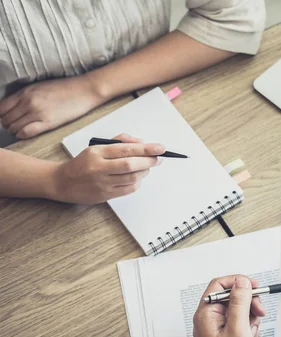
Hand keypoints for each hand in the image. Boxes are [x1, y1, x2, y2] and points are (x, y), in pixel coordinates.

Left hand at [0, 75, 105, 138]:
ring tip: (22, 129)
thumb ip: (24, 95)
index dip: (1, 115)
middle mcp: (28, 102)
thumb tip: (12, 106)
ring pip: (13, 127)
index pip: (1, 108)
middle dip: (7, 124)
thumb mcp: (40, 86)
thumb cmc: (65, 88)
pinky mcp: (48, 122)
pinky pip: (26, 132)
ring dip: (15, 130)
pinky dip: (22, 134)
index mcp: (25, 92)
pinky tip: (26, 133)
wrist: (84, 90)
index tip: (5, 118)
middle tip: (14, 125)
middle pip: (5, 119)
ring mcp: (37, 112)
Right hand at [50, 134, 164, 204]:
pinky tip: (138, 178)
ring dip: (144, 172)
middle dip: (149, 161)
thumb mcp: (97, 146)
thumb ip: (120, 142)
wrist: (63, 182)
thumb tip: (142, 143)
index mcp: (97, 152)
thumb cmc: (84, 163)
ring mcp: (101, 183)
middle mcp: (98, 167)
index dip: (146, 149)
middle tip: (158, 159)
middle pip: (130, 164)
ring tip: (147, 167)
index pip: (126, 149)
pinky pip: (128, 189)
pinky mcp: (104, 195)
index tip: (160, 148)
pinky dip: (137, 183)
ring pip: (132, 178)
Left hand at [194, 275, 265, 336]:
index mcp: (207, 313)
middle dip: (249, 303)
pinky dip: (249, 328)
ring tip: (250, 333)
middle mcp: (211, 318)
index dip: (238, 282)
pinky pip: (242, 322)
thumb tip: (242, 282)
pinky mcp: (227, 334)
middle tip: (258, 311)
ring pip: (240, 309)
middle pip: (233, 296)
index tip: (253, 286)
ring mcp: (219, 327)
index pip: (220, 285)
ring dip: (250, 319)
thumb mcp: (237, 331)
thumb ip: (239, 303)